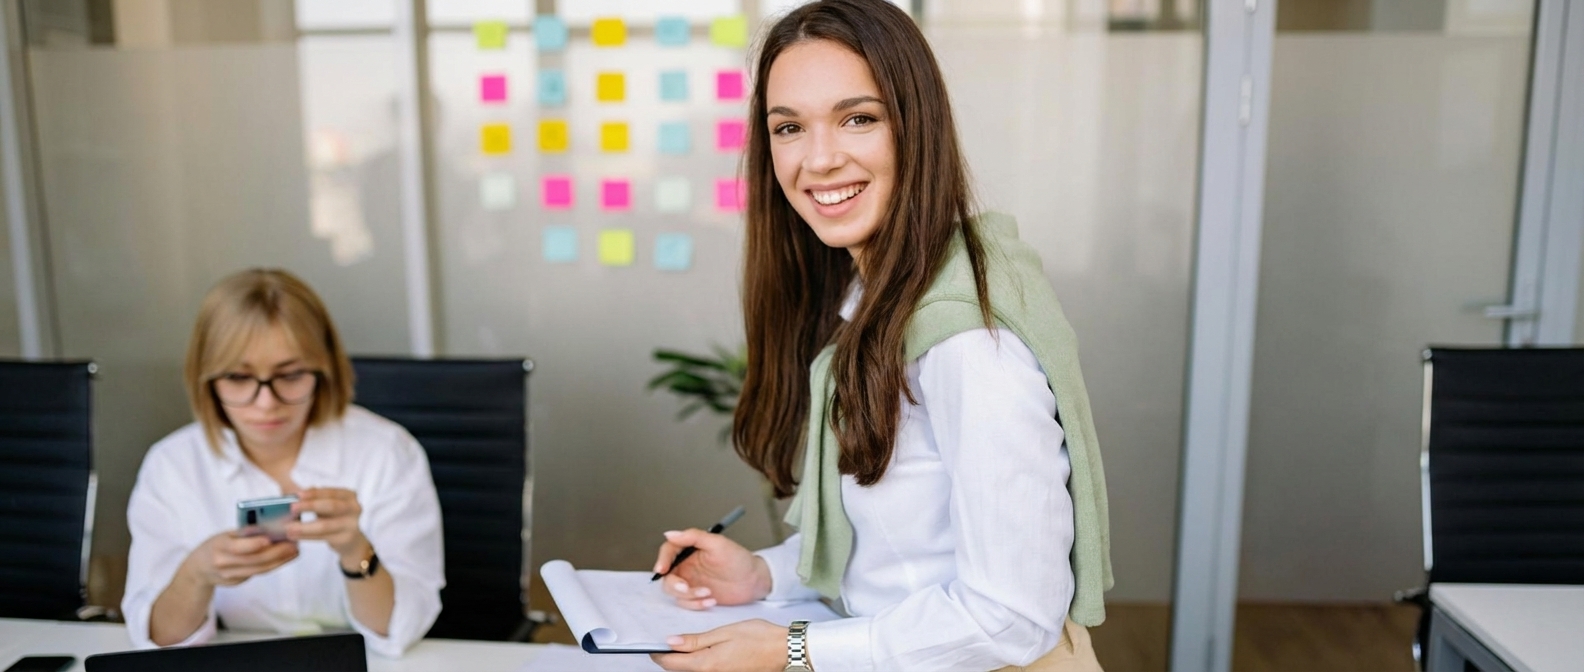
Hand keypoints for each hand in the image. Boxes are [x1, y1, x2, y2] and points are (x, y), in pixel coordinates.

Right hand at [185, 530, 298, 587]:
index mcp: (219, 546)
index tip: (270, 538)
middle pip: (254, 560)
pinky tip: (285, 557)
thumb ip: (244, 533)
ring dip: (280, 560)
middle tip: (294, 545)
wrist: (198, 568)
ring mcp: (229, 576)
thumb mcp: (225, 535)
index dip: (254, 544)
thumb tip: (272, 526)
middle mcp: (223, 563)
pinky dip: (273, 565)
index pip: (237, 547)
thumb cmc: (217, 544)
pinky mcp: (237, 582)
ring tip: (295, 551)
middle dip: (276, 553)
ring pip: (259, 569)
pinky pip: (258, 573)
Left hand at [286, 487, 369, 563]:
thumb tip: (294, 494)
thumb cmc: (334, 517)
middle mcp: (354, 508)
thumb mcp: (328, 505)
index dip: (314, 493)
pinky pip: (322, 537)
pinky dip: (307, 536)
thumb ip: (316, 498)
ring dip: (304, 526)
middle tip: (292, 508)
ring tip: (288, 528)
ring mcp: (352, 525)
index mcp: (349, 496)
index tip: (297, 494)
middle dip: (310, 506)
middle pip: (331, 506)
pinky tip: (295, 536)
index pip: (331, 492)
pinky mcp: (345, 539)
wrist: (351, 540)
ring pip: (325, 525)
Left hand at [650, 619, 787, 671]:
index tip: (654, 646)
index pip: (671, 664)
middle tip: (671, 642)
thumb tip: (671, 642)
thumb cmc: (759, 638)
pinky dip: (700, 664)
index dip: (659, 654)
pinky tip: (706, 652)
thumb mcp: (724, 632)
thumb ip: (696, 640)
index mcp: (706, 664)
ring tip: (688, 644)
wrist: (785, 651)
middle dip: (671, 658)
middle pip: (680, 670)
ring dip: (686, 662)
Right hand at [653, 528, 771, 607]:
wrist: (754, 581)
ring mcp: (691, 582)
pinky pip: (687, 603)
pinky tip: (711, 600)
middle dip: (674, 584)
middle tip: (685, 588)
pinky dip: (697, 604)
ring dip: (689, 596)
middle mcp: (687, 566)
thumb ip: (693, 536)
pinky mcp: (697, 596)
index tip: (661, 569)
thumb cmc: (739, 559)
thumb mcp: (718, 544)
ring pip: (675, 592)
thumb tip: (670, 534)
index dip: (662, 559)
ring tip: (708, 593)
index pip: (668, 551)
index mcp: (690, 550)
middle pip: (667, 576)